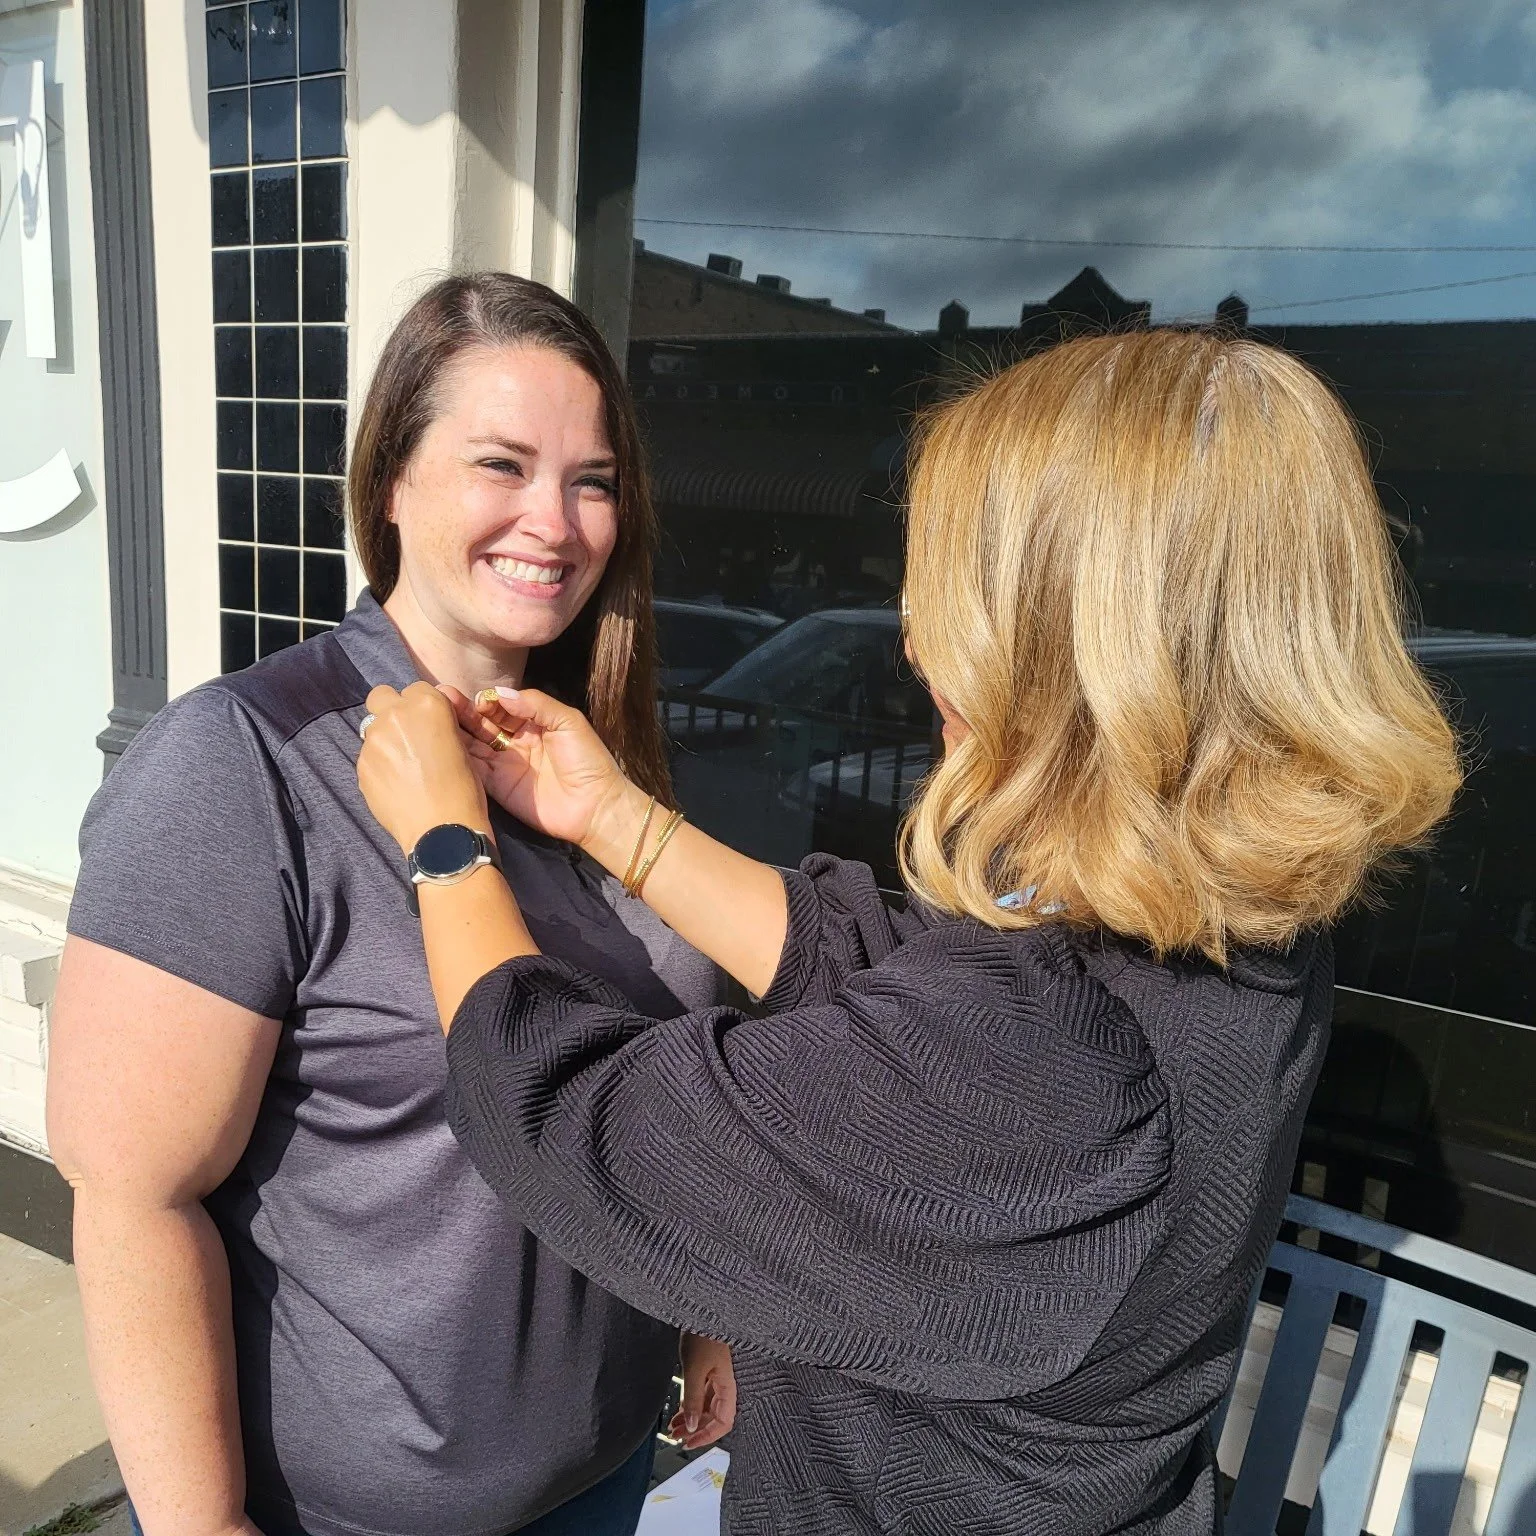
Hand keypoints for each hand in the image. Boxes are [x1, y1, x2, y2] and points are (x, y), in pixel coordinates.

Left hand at [357, 683, 489, 854]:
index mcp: (427, 704)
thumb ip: (437, 725)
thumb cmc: (463, 789)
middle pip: (382, 696)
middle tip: (406, 734)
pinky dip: (379, 765)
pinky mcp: (361, 766)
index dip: (422, 706)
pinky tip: (396, 785)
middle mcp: (395, 715)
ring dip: (385, 740)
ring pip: (373, 728)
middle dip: (391, 709)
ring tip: (404, 768)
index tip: (429, 723)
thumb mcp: (462, 747)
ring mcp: (373, 741)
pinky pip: (368, 757)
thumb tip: (423, 726)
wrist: (442, 831)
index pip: (416, 688)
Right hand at [442, 686, 629, 851]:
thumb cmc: (587, 761)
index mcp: (534, 722)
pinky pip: (474, 769)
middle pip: (483, 722)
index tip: (476, 699)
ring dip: (455, 730)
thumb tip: (500, 693)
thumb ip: (536, 704)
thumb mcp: (568, 722)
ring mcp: (505, 764)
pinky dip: (458, 757)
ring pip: (474, 743)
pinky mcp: (498, 787)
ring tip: (434, 716)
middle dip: (464, 710)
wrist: (595, 807)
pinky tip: (442, 744)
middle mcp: (516, 741)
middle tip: (441, 697)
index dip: (487, 700)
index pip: (502, 706)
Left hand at [669, 1333, 735, 1449]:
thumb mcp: (695, 1369)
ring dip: (691, 1420)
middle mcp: (725, 1385)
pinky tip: (679, 1413)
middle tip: (677, 1438)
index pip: (724, 1422)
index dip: (708, 1436)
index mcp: (728, 1385)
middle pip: (714, 1417)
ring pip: (706, 1408)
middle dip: (696, 1430)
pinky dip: (690, 1407)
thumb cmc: (703, 1335)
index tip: (689, 1443)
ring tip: (674, 1428)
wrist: (700, 1311)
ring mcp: (717, 1379)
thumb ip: (694, 1399)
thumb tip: (692, 1426)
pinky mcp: (708, 1372)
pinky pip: (702, 1397)